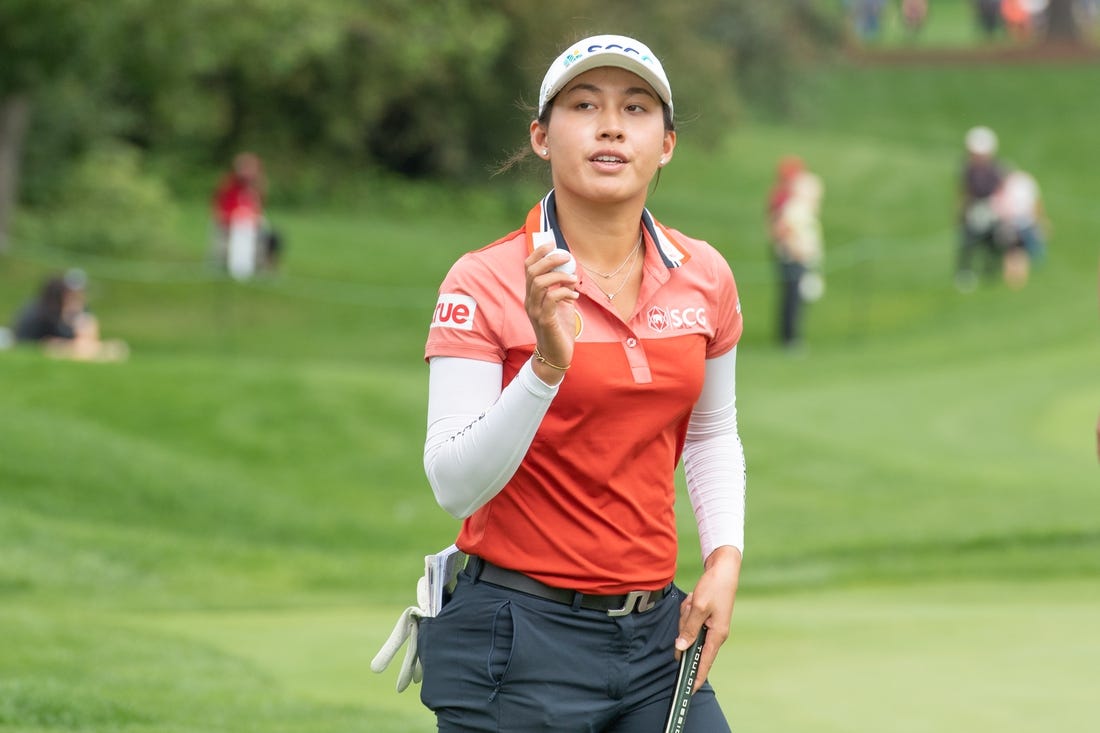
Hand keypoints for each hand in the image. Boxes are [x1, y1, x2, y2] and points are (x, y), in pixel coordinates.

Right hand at [524, 244, 578, 383]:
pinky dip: (564, 292)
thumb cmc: (559, 329)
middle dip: (549, 259)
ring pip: (539, 283)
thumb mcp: (562, 304)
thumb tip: (570, 271)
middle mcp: (530, 300)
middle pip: (532, 271)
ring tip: (573, 278)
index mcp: (532, 294)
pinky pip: (552, 299)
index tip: (552, 243)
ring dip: (559, 276)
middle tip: (566, 257)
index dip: (538, 252)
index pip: (528, 267)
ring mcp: (535, 311)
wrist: (556, 355)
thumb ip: (563, 288)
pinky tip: (575, 295)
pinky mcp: (545, 320)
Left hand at [675, 545, 741, 691]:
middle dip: (685, 624)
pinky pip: (690, 618)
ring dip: (687, 614)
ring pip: (687, 628)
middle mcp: (715, 633)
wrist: (723, 569)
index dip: (696, 677)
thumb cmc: (714, 586)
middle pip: (690, 641)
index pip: (705, 663)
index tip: (688, 691)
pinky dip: (688, 608)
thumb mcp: (698, 607)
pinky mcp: (706, 617)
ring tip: (694, 600)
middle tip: (691, 608)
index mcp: (717, 635)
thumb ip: (689, 629)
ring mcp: (711, 626)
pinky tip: (694, 598)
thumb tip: (681, 648)